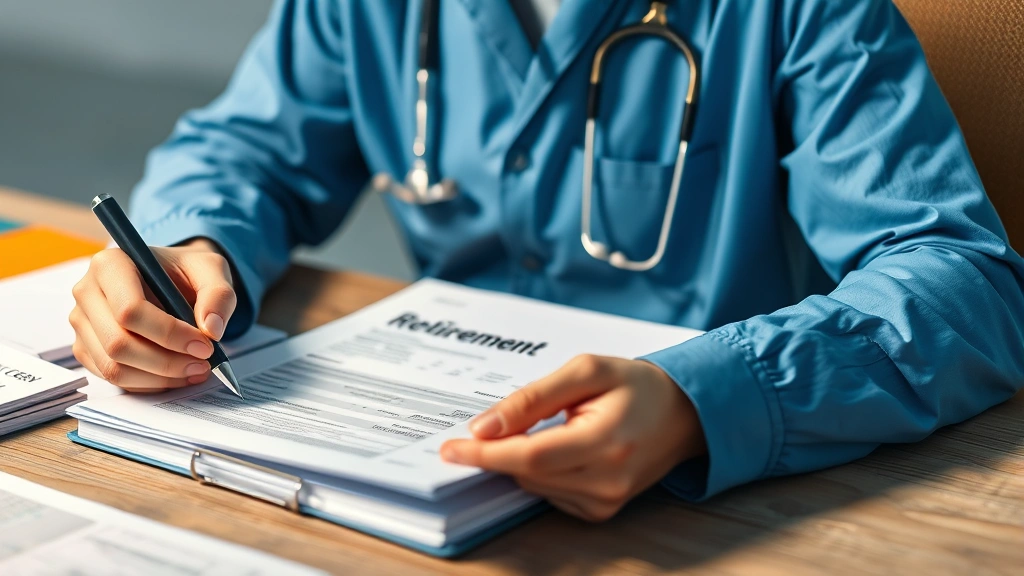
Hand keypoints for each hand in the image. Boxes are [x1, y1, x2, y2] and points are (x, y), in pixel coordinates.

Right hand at [70, 238, 236, 392]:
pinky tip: (176, 375)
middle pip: (118, 343)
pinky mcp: (86, 347)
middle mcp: (87, 292)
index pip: (130, 310)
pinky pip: (113, 377)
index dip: (169, 334)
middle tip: (203, 364)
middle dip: (166, 362)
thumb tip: (211, 330)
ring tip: (195, 370)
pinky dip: (149, 383)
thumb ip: (218, 295)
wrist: (171, 279)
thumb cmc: (185, 271)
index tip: (205, 345)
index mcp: (111, 264)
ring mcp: (83, 323)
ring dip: (159, 377)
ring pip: (113, 366)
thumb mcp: (212, 269)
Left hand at [440, 355, 705, 521]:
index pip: (530, 457)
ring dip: (522, 458)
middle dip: (499, 450)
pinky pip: (549, 493)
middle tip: (494, 423)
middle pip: (526, 473)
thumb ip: (533, 397)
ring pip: (533, 485)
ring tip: (551, 424)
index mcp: (606, 442)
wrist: (683, 413)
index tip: (449, 449)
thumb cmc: (636, 385)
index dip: (485, 454)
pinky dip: (541, 471)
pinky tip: (559, 446)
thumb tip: (484, 427)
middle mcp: (607, 481)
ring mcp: (606, 502)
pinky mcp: (602, 511)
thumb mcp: (585, 371)